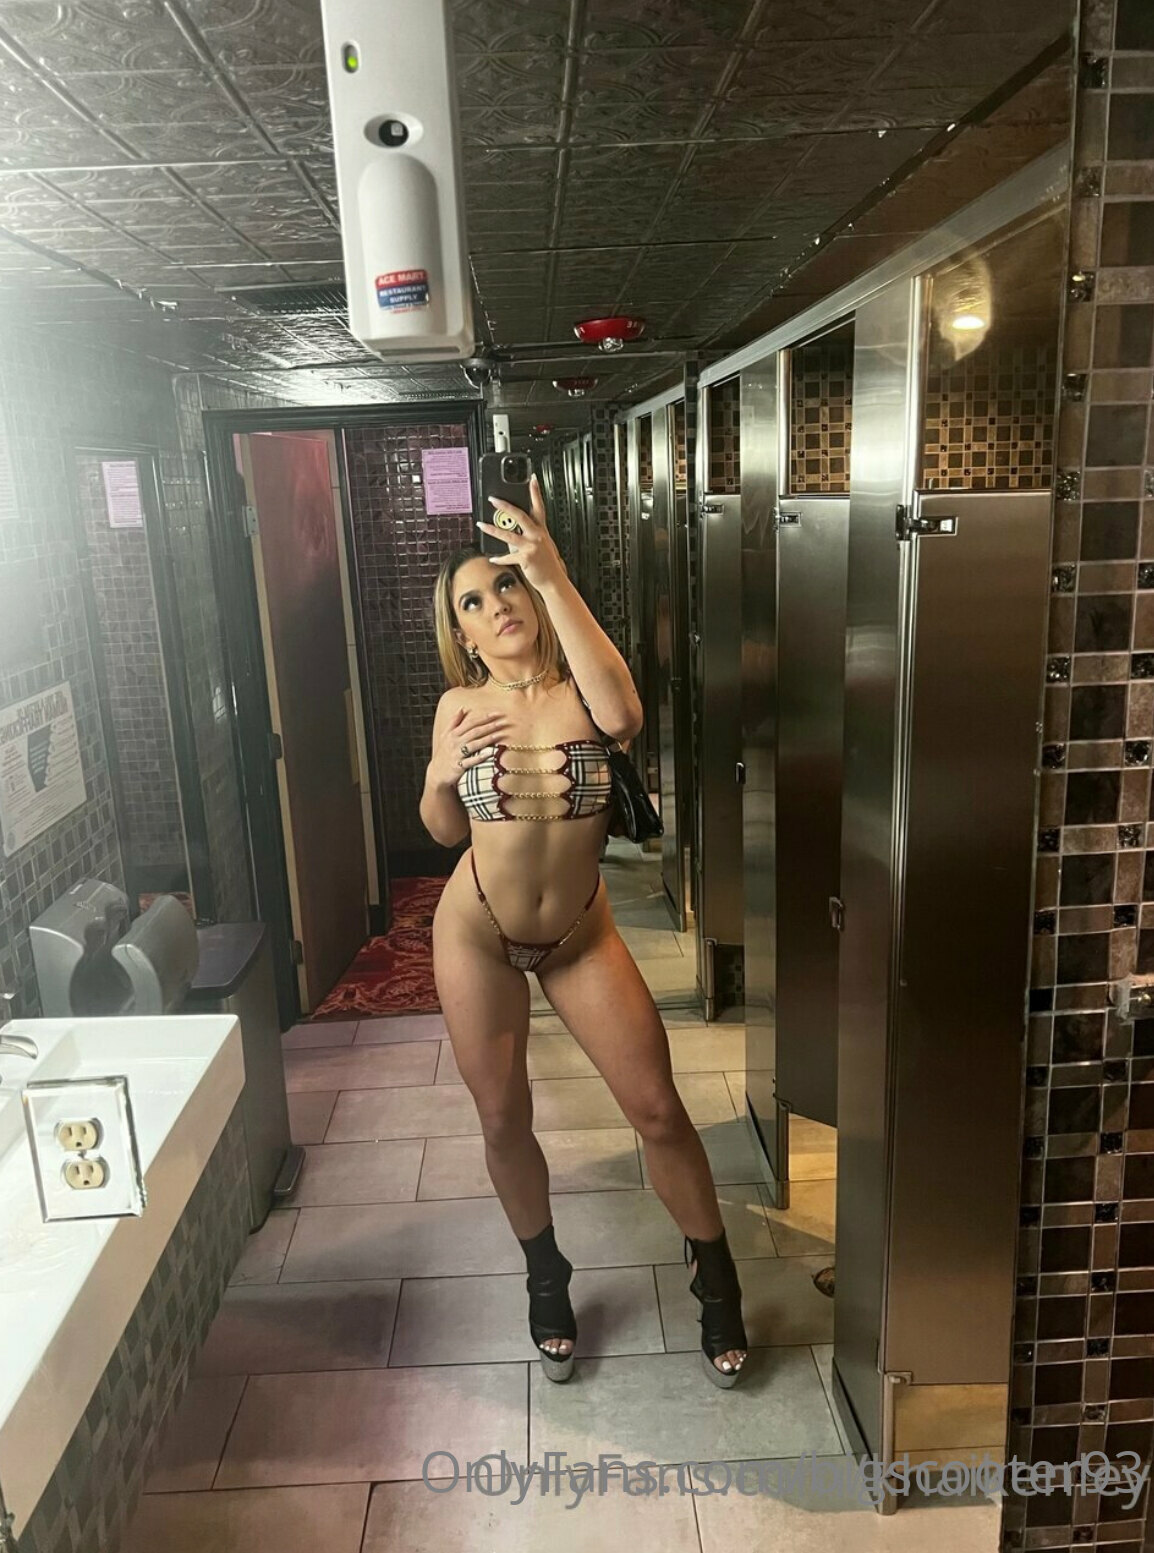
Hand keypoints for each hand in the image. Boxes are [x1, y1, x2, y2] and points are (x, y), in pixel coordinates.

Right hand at [427, 706, 510, 790]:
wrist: (436, 772)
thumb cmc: (443, 753)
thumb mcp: (445, 735)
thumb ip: (454, 721)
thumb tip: (462, 708)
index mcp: (453, 734)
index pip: (470, 723)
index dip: (484, 717)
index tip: (496, 714)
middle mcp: (455, 742)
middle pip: (474, 732)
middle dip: (488, 726)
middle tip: (502, 722)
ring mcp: (457, 754)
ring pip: (473, 745)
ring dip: (486, 739)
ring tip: (499, 735)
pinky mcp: (458, 766)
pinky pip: (470, 761)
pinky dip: (479, 758)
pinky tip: (489, 754)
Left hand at [476, 473, 567, 591]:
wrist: (554, 581)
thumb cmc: (548, 564)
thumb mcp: (541, 545)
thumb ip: (527, 536)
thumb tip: (511, 533)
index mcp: (541, 530)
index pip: (539, 507)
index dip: (536, 492)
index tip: (532, 479)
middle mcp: (537, 536)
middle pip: (520, 516)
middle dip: (505, 506)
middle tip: (493, 499)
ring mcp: (532, 546)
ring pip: (508, 535)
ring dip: (492, 529)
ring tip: (481, 525)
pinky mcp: (526, 558)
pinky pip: (509, 557)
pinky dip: (499, 558)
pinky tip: (492, 558)